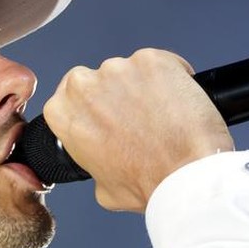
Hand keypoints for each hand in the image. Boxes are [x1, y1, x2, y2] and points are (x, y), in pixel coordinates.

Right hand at [42, 49, 233, 211]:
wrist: (185, 173)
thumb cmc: (147, 183)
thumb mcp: (103, 188)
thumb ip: (94, 161)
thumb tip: (105, 158)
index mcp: (63, 113)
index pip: (67, 99)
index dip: (89, 110)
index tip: (103, 119)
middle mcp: (84, 85)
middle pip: (96, 81)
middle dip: (112, 95)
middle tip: (134, 120)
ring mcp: (119, 68)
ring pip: (128, 71)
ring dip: (141, 88)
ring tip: (160, 116)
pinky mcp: (152, 59)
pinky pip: (159, 63)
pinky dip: (169, 77)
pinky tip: (177, 103)